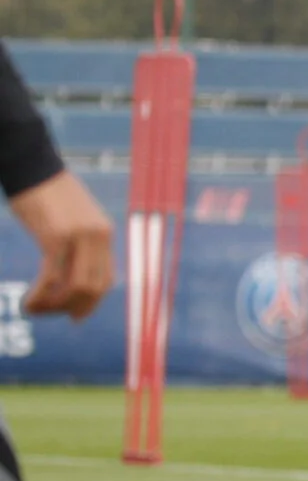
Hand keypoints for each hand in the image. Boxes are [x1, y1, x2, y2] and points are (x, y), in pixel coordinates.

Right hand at [10, 170, 113, 320]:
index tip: (74, 315)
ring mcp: (78, 237)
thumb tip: (72, 267)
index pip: (106, 279)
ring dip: (55, 306)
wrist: (32, 166)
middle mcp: (97, 237)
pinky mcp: (55, 236)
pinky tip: (28, 302)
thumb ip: (79, 240)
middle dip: (72, 308)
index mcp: (104, 234)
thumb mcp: (72, 218)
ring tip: (35, 309)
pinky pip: (53, 277)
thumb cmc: (46, 192)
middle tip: (49, 314)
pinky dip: (41, 295)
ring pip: (75, 287)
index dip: (91, 302)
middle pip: (93, 288)